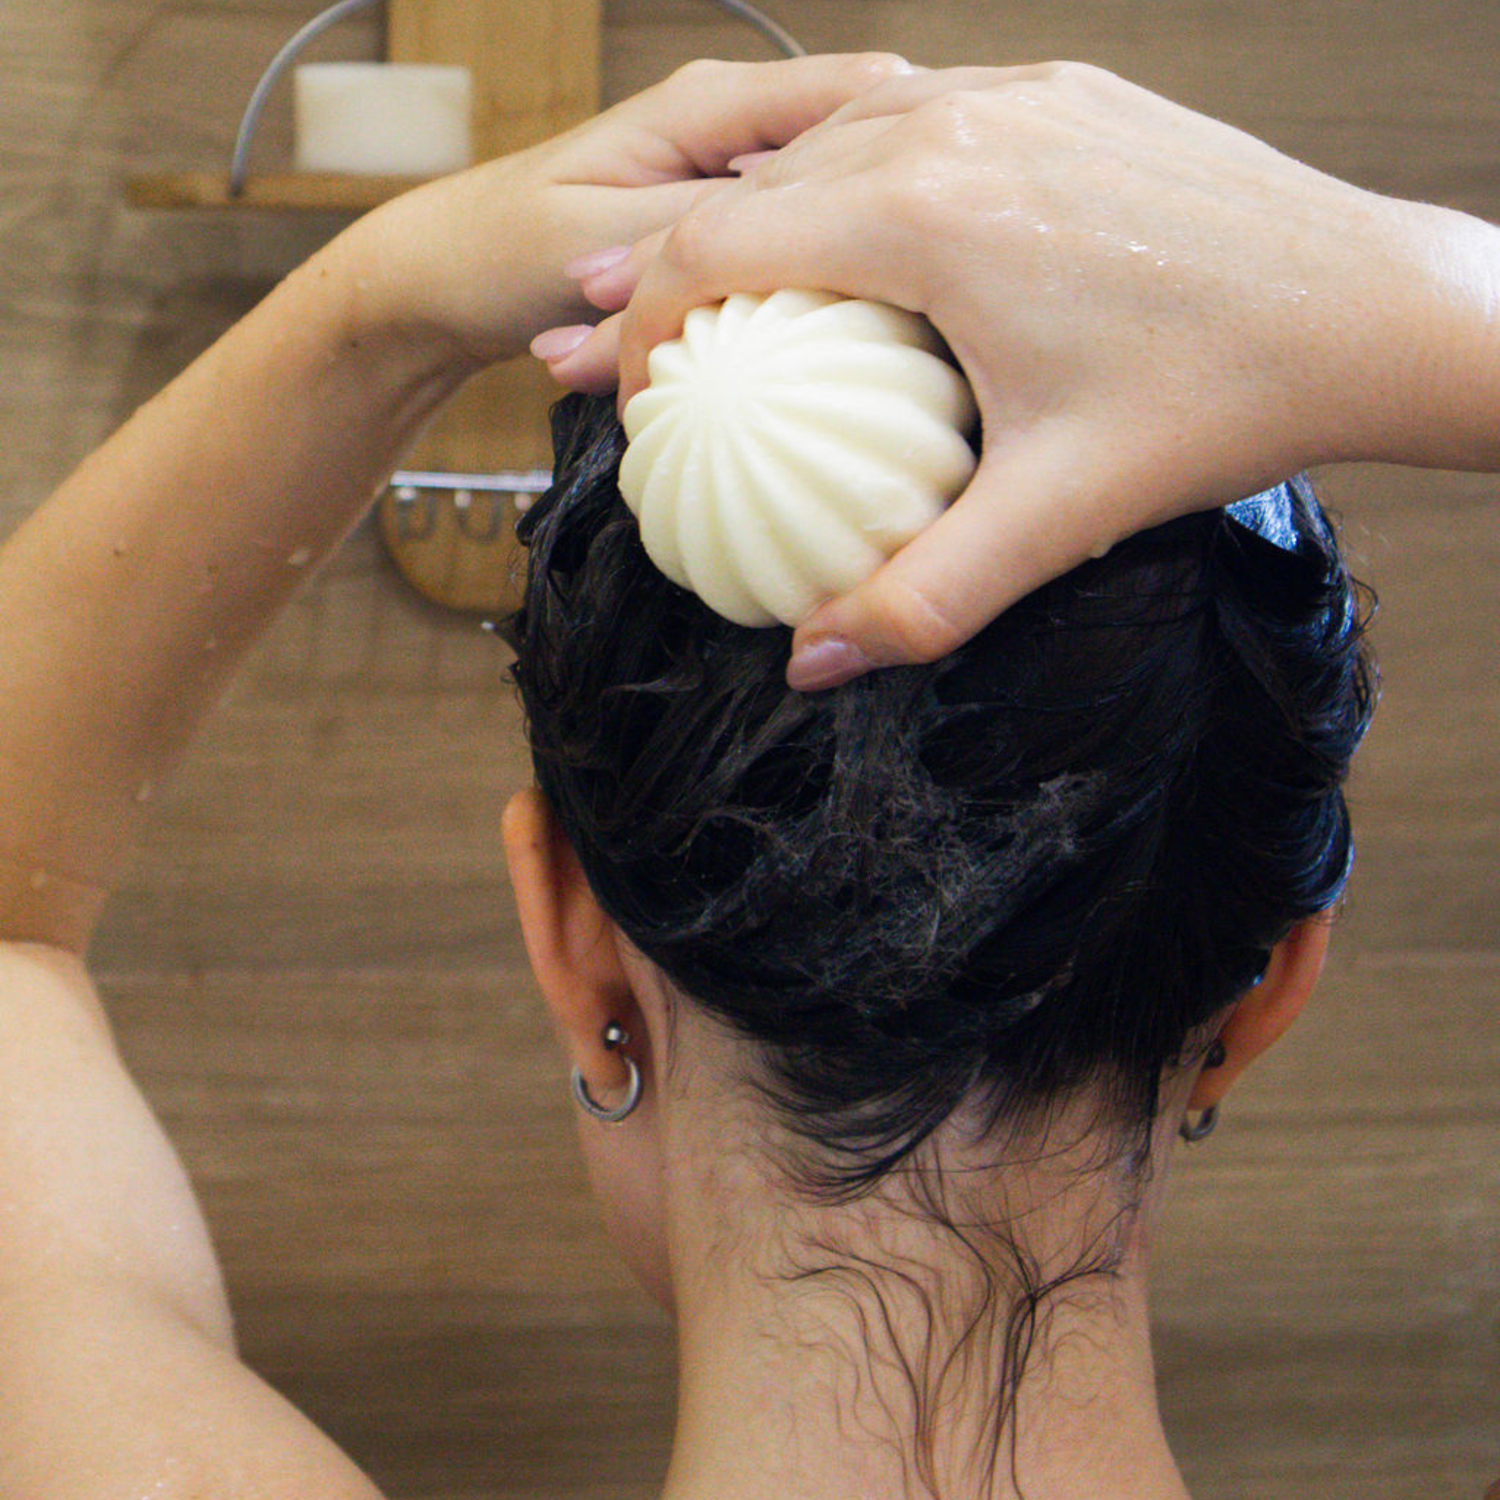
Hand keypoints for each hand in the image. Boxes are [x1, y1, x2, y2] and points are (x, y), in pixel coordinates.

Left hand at [343, 52, 911, 369]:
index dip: (918, 156)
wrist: (440, 288)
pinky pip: (782, 269)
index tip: (960, 232)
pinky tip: (812, 360)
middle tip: (936, 309)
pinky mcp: (715, 242)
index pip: (856, 97)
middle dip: (888, 232)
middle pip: (853, 164)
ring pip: (821, 226)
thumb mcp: (596, 241)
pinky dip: (793, 312)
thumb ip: (695, 234)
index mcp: (711, 104)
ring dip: (840, 285)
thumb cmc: (493, 251)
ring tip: (885, 345)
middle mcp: (730, 134)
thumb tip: (793, 244)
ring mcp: (726, 191)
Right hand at [541, 63, 1499, 687]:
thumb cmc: (1220, 398)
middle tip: (636, 333)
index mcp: (928, 215)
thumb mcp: (1059, 513)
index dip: (645, 314)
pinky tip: (857, 233)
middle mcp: (954, 124)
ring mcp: (1014, 92)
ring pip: (833, 136)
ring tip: (723, 282)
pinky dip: (855, 176)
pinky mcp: (1065, 92)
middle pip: (757, 181)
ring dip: (764, 209)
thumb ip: (923, 595)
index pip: (720, 244)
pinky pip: (917, 117)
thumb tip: (814, 663)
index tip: (629, 382)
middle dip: (678, 259)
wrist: (1369, 304)